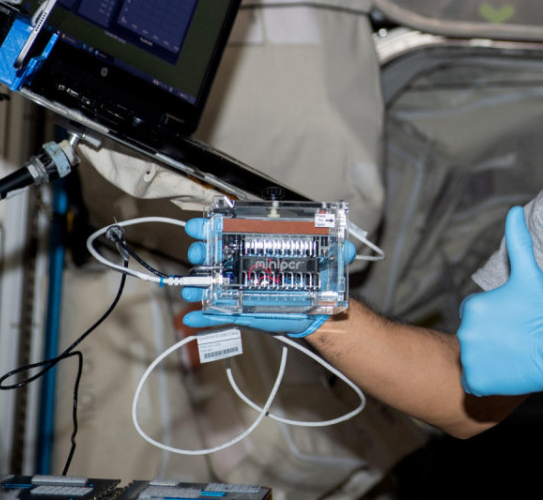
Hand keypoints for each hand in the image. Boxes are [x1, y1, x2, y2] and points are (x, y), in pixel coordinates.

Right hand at [182, 217, 356, 337]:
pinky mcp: (240, 312)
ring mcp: (238, 289)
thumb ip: (340, 252)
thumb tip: (351, 248)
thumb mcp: (328, 264)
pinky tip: (192, 319)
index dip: (213, 226)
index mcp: (259, 250)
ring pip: (210, 284)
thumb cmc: (315, 283)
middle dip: (200, 251)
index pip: (232, 232)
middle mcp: (244, 267)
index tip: (201, 224)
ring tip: (191, 286)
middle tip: (197, 251)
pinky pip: (216, 315)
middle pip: (214, 254)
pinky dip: (203, 318)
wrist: (317, 313)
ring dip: (196, 284)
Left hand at [456, 206, 542, 398]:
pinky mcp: (475, 382)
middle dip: (491, 337)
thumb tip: (514, 210)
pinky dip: (486, 378)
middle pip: (474, 335)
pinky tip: (506, 370)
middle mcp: (464, 332)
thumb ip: (519, 242)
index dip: (496, 317)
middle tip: (516, 338)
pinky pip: (474, 380)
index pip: (477, 312)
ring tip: (513, 354)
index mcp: (472, 306)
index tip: (515, 321)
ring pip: (474, 357)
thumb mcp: (530, 274)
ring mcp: (469, 360)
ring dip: (488, 357)